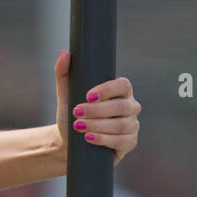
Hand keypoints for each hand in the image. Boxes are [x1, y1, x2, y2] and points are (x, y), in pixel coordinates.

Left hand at [53, 50, 140, 165]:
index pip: (123, 85)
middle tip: (77, 112)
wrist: (70, 138)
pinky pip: (123, 141)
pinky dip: (104, 139)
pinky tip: (90, 137)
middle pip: (121, 106)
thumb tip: (64, 54)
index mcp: (120, 90)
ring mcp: (133, 125)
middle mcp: (131, 106)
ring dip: (98, 126)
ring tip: (78, 126)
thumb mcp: (66, 92)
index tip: (87, 96)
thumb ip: (63, 72)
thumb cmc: (72, 111)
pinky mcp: (130, 142)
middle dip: (97, 110)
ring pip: (121, 125)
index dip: (108, 90)